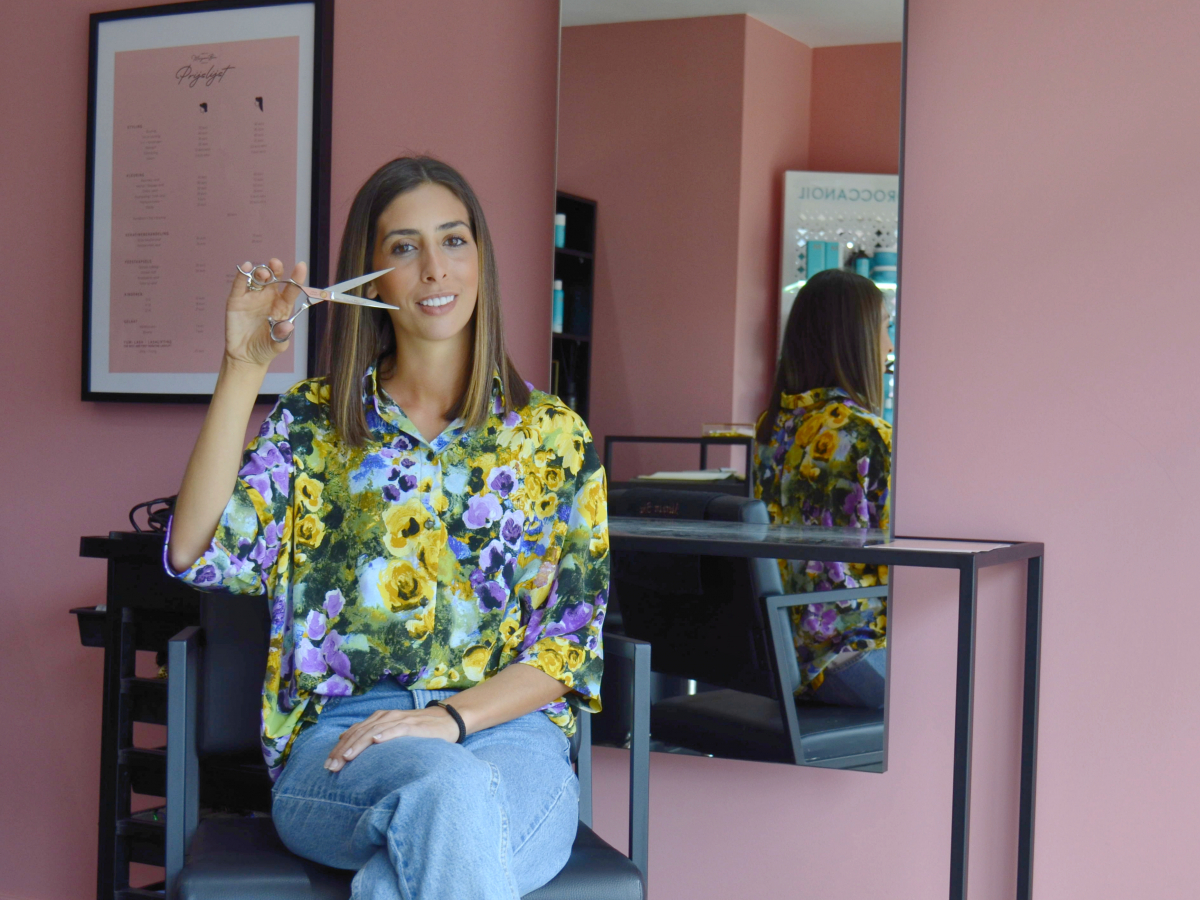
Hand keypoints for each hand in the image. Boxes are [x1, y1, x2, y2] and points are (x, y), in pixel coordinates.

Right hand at [223, 258, 321, 368]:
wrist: (245, 356)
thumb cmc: (265, 348)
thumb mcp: (277, 345)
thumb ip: (282, 335)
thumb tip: (288, 326)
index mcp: (282, 306)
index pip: (291, 289)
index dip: (296, 277)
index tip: (301, 266)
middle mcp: (268, 298)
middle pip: (274, 278)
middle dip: (275, 269)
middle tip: (275, 264)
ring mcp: (252, 297)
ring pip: (257, 278)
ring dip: (260, 271)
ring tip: (263, 274)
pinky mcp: (237, 300)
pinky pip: (240, 284)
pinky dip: (242, 274)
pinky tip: (246, 267)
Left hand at [324, 705, 460, 771]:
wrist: (445, 720)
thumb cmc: (417, 730)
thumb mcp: (391, 730)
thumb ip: (371, 733)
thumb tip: (346, 740)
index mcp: (378, 719)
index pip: (353, 733)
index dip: (339, 748)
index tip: (327, 765)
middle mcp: (386, 717)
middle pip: (359, 733)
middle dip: (343, 750)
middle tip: (331, 767)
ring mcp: (399, 720)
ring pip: (374, 731)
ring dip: (358, 743)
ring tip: (346, 757)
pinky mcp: (413, 726)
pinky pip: (397, 729)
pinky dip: (385, 734)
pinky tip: (376, 740)